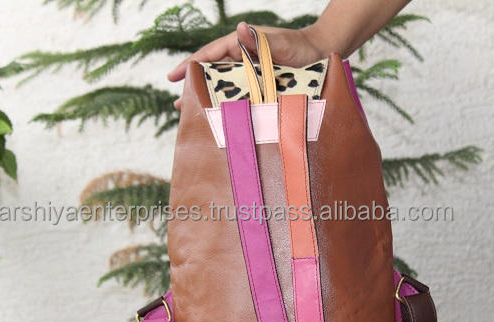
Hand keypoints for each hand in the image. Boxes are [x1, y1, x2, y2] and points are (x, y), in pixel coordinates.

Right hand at [168, 22, 324, 108]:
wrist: (320, 56)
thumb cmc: (298, 45)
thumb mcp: (279, 41)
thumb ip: (258, 39)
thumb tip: (240, 29)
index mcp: (238, 46)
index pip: (208, 56)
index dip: (190, 66)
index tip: (173, 77)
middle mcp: (240, 61)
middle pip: (211, 76)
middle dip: (194, 90)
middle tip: (179, 107)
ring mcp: (248, 77)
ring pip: (223, 90)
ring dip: (209, 102)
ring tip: (193, 117)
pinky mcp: (258, 90)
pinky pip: (239, 100)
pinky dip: (228, 109)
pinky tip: (220, 122)